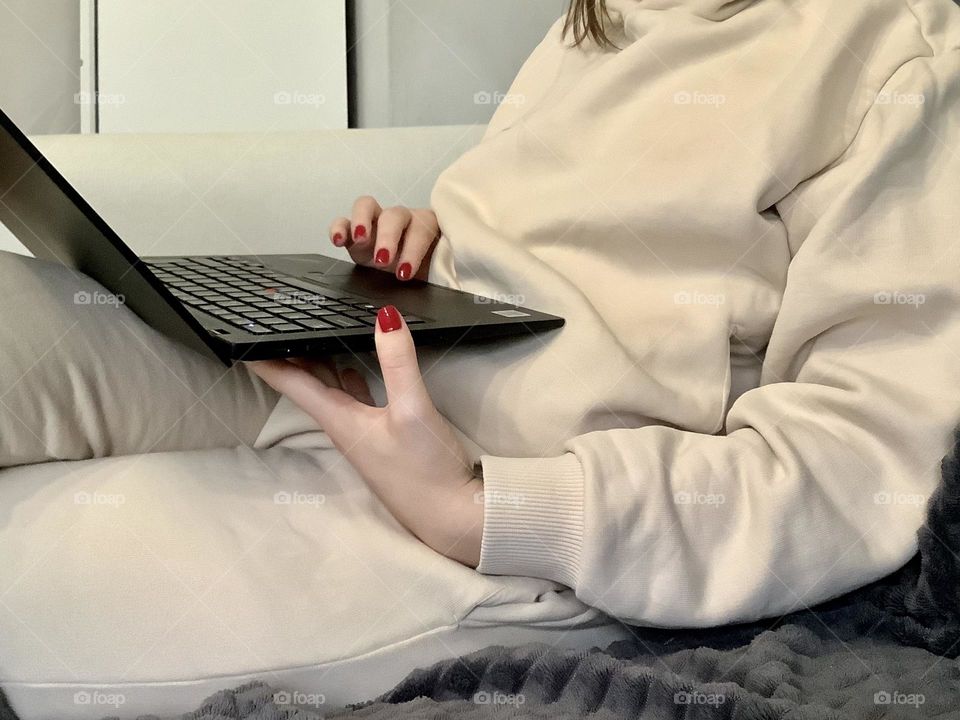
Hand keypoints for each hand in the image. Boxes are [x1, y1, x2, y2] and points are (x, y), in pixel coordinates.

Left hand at [249, 306, 481, 566]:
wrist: (449, 516)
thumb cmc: (425, 470)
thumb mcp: (413, 411)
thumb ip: (398, 363)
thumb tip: (385, 316)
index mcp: (339, 419)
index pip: (291, 383)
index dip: (265, 359)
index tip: (241, 336)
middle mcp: (343, 426)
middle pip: (307, 384)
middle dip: (289, 353)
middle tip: (274, 321)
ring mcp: (362, 433)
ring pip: (330, 390)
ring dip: (318, 363)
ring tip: (306, 334)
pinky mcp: (381, 437)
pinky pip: (354, 398)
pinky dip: (348, 376)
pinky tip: (353, 366)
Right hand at [329, 196, 440, 281]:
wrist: (414, 278)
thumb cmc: (428, 272)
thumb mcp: (435, 275)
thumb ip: (436, 275)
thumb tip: (440, 288)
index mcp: (427, 226)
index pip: (422, 228)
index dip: (413, 249)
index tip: (406, 271)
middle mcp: (401, 220)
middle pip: (395, 216)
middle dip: (389, 237)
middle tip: (383, 260)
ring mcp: (375, 223)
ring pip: (366, 206)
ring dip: (362, 222)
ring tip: (360, 240)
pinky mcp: (354, 232)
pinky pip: (343, 221)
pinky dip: (338, 228)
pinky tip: (337, 240)